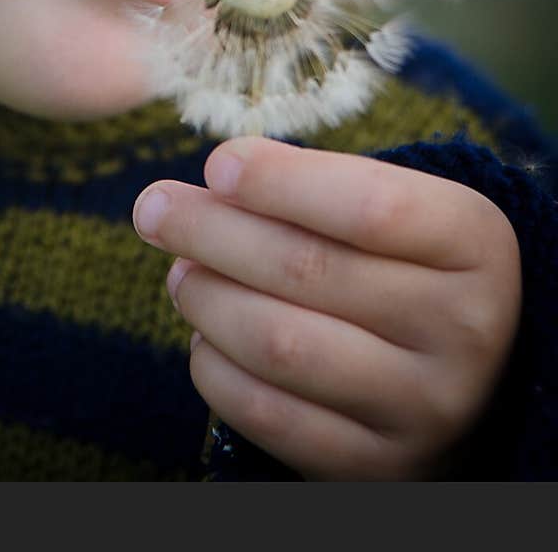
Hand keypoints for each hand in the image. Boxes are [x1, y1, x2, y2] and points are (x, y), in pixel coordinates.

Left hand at [132, 137, 521, 479]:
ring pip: (279, 344)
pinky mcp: (376, 465)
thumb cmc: (408, 262)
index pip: (371, 207)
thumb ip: (317, 186)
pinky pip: (268, 415)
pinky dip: (216, 368)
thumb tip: (214, 179)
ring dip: (206, 298)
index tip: (217, 163)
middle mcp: (463, 330)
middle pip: (307, 271)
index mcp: (475, 245)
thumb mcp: (398, 205)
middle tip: (153, 207)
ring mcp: (424, 406)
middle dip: (210, 231)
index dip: (282, 182)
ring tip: (180, 271)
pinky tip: (205, 334)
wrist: (471, 371)